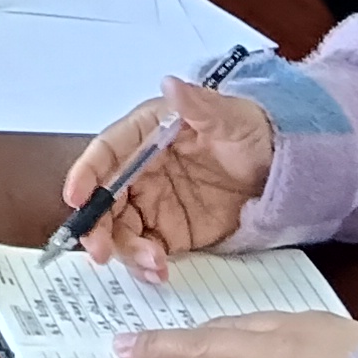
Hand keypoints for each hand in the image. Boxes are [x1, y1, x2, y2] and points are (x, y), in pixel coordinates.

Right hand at [60, 74, 278, 281]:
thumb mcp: (230, 117)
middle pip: (104, 198)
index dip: (86, 174)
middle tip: (99, 251)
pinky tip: (158, 273)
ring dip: (126, 250)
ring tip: (153, 264)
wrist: (282, 170)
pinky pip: (145, 250)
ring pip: (120, 229)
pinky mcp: (168, 232)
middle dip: (96, 225)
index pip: (107, 152)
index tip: (75, 197)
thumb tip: (170, 85)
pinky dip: (146, 265)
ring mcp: (152, 203)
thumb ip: (199, 105)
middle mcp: (140, 170)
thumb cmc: (252, 133)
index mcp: (147, 134)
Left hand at [106, 312, 357, 357]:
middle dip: (153, 349)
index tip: (160, 337)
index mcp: (286, 326)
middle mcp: (266, 350)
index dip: (187, 335)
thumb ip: (311, 344)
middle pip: (198, 347)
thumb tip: (293, 353)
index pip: (224, 329)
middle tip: (114, 352)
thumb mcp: (345, 339)